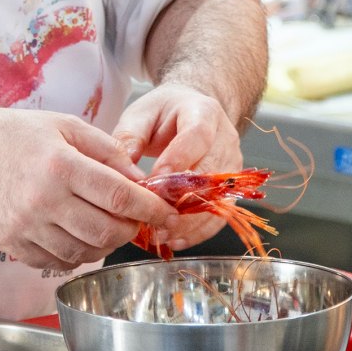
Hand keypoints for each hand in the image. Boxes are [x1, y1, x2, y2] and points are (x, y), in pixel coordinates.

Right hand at [0, 104, 175, 272]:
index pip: (118, 195)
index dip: (148, 208)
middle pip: (106, 231)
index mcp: (60, 166)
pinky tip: (79, 237)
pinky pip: (56, 261)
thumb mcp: (64, 125)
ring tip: (109, 228)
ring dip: (106, 245)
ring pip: (84, 252)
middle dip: (131, 230)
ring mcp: (25, 227)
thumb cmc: (12, 134)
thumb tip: (140, 180)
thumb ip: (106, 150)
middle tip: (137, 221)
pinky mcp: (11, 245)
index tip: (164, 212)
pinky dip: (76, 254)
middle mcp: (43, 200)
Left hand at [113, 83, 244, 250]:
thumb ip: (130, 137)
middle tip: (153, 216)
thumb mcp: (141, 114)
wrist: (192, 110)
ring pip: (218, 199)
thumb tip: (120, 172)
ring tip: (161, 234)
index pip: (197, 136)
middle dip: (182, 199)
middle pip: (211, 174)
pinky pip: (219, 215)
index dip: (178, 160)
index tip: (154, 181)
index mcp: (204, 113)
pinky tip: (175, 240)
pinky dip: (198, 231)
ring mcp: (232, 165)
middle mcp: (226, 139)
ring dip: (190, 221)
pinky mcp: (230, 188)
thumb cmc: (164, 113)